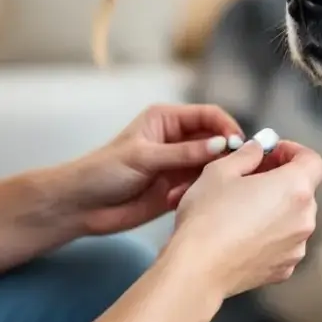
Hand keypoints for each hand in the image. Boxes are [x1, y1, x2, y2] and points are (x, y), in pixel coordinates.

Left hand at [55, 104, 242, 235]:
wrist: (82, 206)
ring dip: (213, 175)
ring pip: (211, 165)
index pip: (208, 115)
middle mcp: (177, 140)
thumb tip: (221, 145)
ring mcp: (178, 165)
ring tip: (209, 186)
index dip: (226, 126)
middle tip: (236, 168)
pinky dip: (200, 192)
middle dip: (226, 153)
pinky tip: (184, 200)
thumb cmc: (104, 171)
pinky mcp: (177, 189)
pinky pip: (201, 187)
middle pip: (215, 140)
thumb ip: (183, 153)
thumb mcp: (144, 157)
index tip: (238, 143)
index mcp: (167, 120)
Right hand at [161, 138, 321, 305]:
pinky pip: (282, 243)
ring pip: (291, 218)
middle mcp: (305, 218)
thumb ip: (246, 154)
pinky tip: (240, 234)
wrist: (197, 269)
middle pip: (301, 190)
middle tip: (250, 178)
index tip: (271, 153)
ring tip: (239, 208)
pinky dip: (268, 235)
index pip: (312, 161)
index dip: (293, 152)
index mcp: (295, 188)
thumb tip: (257, 150)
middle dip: (279, 180)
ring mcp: (297, 247)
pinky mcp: (284, 268)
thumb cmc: (208, 217)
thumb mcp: (219, 171)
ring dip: (273, 208)